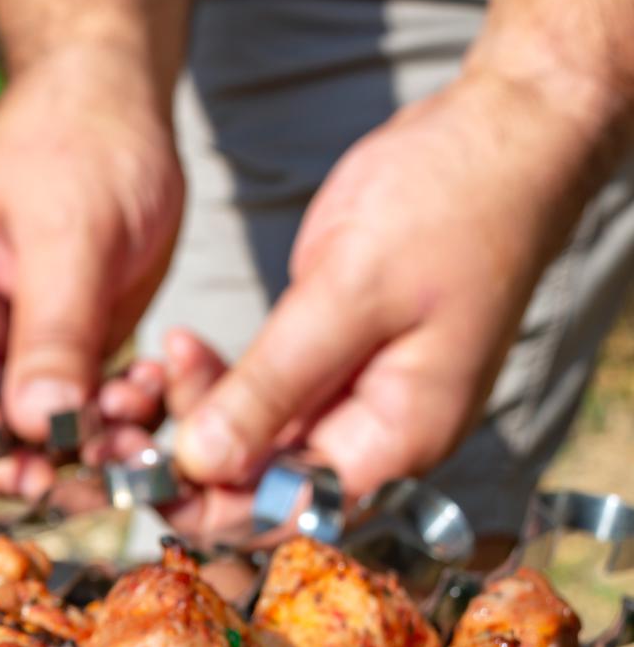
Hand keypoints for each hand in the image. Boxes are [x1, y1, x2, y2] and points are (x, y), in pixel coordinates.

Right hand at [0, 43, 181, 496]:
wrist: (115, 101)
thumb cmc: (81, 141)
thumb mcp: (71, 233)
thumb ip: (55, 332)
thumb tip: (39, 429)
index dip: (5, 463)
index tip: (68, 485)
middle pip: (0, 435)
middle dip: (67, 455)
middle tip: (135, 455)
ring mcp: (11, 342)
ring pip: (48, 431)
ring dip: (103, 437)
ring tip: (152, 407)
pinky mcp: (59, 347)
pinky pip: (84, 408)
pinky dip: (120, 412)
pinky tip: (155, 387)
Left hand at [170, 71, 594, 505]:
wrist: (502, 136)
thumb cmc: (449, 205)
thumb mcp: (348, 293)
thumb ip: (273, 386)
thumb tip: (200, 465)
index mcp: (398, 437)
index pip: (292, 511)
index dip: (213, 507)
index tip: (145, 475)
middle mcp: (379, 434)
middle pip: (270, 481)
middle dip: (200, 451)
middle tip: (144, 396)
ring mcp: (360, 400)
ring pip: (261, 438)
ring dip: (205, 408)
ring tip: (169, 352)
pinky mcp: (339, 363)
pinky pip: (270, 395)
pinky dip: (226, 378)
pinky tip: (186, 348)